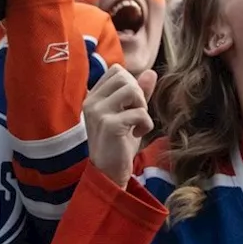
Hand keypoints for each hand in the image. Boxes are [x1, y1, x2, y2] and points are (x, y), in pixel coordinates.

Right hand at [84, 65, 157, 186]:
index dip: (131, 84)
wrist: (108, 173)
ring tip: (137, 122)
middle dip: (138, 94)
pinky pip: (139, 112)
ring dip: (142, 106)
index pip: (116, 71)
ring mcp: (98, 112)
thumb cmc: (118, 144)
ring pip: (132, 89)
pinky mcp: (110, 125)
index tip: (129, 106)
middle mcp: (91, 102)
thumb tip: (151, 72)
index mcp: (93, 97)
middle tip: (135, 114)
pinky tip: (137, 134)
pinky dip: (145, 123)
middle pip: (124, 77)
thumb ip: (139, 93)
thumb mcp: (129, 114)